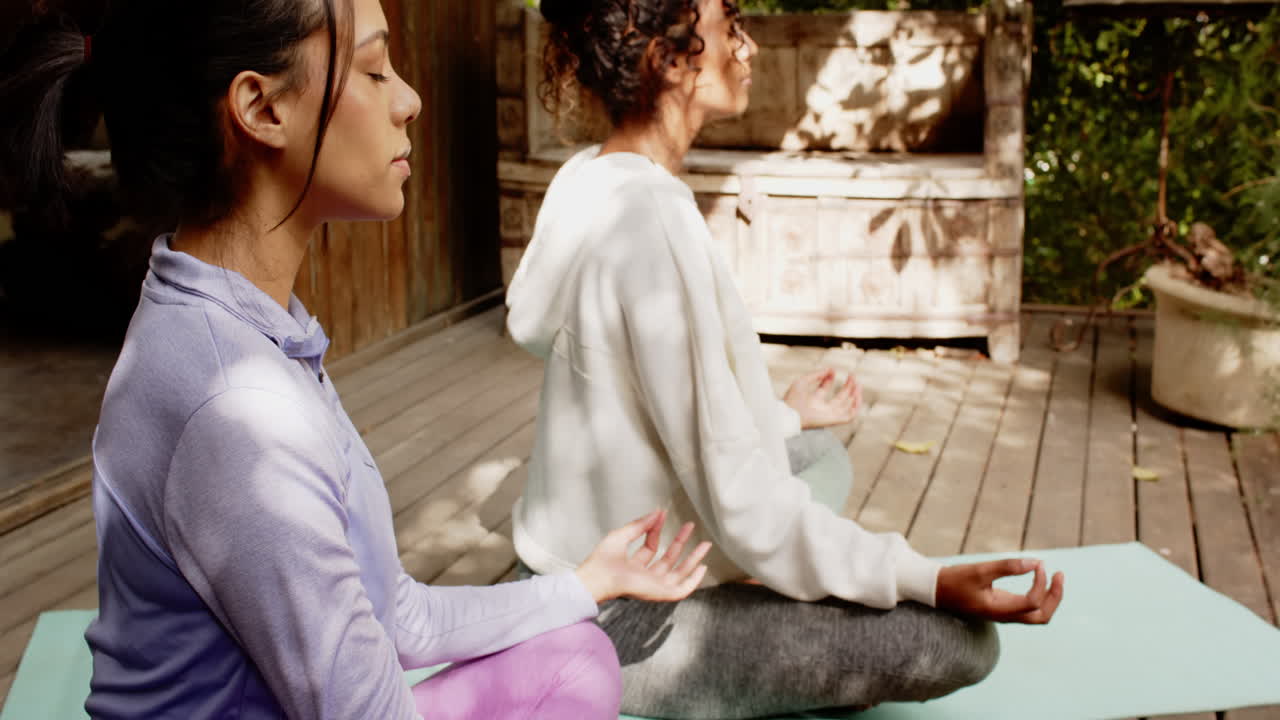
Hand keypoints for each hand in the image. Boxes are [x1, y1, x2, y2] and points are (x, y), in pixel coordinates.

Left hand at [575, 509, 711, 604]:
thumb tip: (657, 512)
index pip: (651, 546)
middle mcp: (644, 577)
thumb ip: (639, 525)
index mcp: (633, 566)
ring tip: (705, 544)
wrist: (599, 577)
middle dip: (681, 542)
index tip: (662, 514)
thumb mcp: (621, 536)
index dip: (657, 529)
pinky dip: (694, 581)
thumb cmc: (602, 561)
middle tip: (690, 526)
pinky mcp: (660, 593)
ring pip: (678, 573)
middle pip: (668, 559)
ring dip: (692, 559)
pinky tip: (702, 568)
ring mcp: (653, 586)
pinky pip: (682, 590)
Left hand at [783, 368, 861, 428]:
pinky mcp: (833, 421)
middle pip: (839, 398)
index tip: (831, 370)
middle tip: (853, 375)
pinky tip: (858, 396)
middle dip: (847, 386)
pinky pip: (849, 417)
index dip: (829, 378)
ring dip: (854, 395)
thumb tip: (830, 368)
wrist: (790, 414)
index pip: (824, 389)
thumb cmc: (792, 399)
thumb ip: (816, 375)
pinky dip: (856, 407)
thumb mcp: (803, 382)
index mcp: (812, 400)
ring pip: (846, 407)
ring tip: (858, 384)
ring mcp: (828, 415)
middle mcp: (821, 408)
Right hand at [936, 559, 1064, 623]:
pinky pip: (1029, 608)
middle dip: (1055, 597)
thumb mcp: (979, 570)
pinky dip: (1040, 596)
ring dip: (1051, 598)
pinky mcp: (1003, 608)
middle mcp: (1005, 616)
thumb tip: (1036, 562)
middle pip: (1042, 617)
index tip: (1039, 564)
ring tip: (1054, 577)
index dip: (1041, 583)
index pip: (1033, 602)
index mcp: (999, 610)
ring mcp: (1005, 614)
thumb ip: (1007, 567)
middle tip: (1059, 574)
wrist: (937, 591)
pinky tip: (1039, 579)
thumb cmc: (955, 580)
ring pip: (1038, 615)